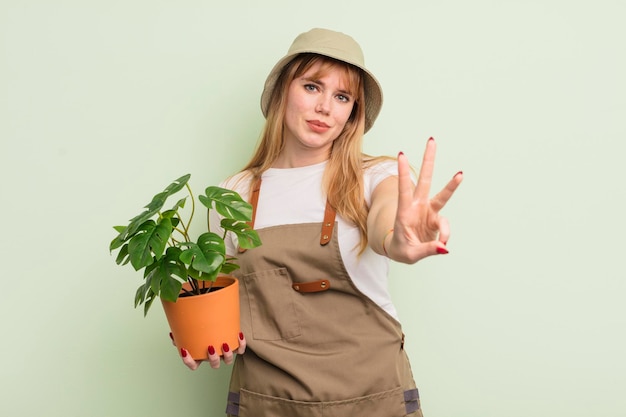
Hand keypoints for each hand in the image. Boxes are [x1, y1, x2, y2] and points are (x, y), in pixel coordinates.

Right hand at [169, 331, 246, 370]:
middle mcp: (214, 357)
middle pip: (214, 364)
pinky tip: (238, 334)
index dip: (189, 360)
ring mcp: (225, 353)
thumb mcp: (192, 331)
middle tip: (210, 347)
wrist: (221, 322)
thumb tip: (172, 332)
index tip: (185, 350)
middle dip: (213, 358)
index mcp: (202, 356)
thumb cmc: (204, 330)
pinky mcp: (236, 347)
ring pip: (228, 360)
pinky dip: (241, 344)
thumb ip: (182, 332)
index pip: (193, 365)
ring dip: (227, 354)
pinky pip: (241, 349)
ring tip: (225, 344)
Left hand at [388, 137, 462, 262]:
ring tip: (460, 174)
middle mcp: (417, 206)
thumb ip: (427, 249)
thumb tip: (444, 247)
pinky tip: (442, 245)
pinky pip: (446, 226)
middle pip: (425, 180)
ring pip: (442, 195)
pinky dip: (446, 236)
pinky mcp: (436, 218)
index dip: (404, 173)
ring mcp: (428, 211)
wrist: (403, 250)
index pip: (403, 190)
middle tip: (432, 140)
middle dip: (428, 161)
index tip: (402, 155)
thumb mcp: (410, 254)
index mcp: (404, 212)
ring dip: (451, 184)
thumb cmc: (401, 250)